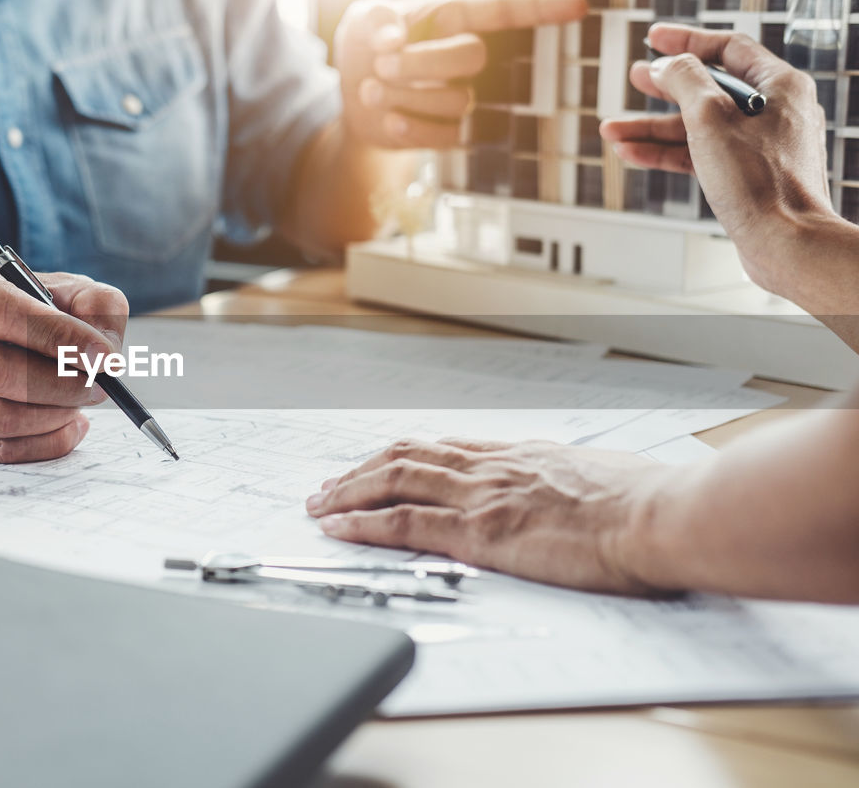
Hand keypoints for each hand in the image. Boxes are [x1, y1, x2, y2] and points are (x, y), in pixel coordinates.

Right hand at [0, 259, 127, 462]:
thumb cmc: (27, 311)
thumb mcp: (65, 290)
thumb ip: (95, 305)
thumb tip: (106, 353)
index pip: (0, 311)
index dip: (57, 336)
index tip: (103, 355)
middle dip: (60, 384)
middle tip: (99, 386)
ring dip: (53, 416)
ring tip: (81, 402)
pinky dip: (45, 443)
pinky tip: (69, 425)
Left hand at [305, 437, 673, 593]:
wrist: (663, 516)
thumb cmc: (648, 502)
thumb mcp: (602, 477)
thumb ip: (571, 480)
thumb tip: (573, 489)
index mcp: (522, 455)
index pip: (446, 448)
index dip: (404, 454)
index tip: (379, 462)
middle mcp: (492, 467)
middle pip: (407, 456)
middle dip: (361, 470)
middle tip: (330, 483)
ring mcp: (481, 496)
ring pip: (394, 480)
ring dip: (348, 492)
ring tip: (318, 503)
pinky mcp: (479, 532)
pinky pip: (404, 522)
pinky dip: (363, 524)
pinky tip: (338, 528)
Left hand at [335, 0, 585, 148]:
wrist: (351, 91)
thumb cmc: (367, 44)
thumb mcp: (363, 19)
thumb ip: (376, 18)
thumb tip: (392, 38)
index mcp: (454, 17)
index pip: (506, 10)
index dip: (542, 8)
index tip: (579, 6)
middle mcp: (466, 55)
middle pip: (474, 57)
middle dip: (424, 62)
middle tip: (382, 63)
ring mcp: (461, 95)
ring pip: (458, 100)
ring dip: (406, 95)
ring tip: (370, 87)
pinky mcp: (450, 131)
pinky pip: (448, 137)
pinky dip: (413, 129)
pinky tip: (389, 119)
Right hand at [601, 23, 848, 294]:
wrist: (785, 242)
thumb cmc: (760, 182)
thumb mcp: (710, 117)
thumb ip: (685, 81)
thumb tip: (666, 64)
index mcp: (778, 86)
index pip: (728, 48)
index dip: (686, 41)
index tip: (654, 39)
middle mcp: (773, 111)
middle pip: (709, 87)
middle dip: (664, 87)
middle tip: (635, 79)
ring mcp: (759, 145)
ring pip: (697, 126)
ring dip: (652, 128)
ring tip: (613, 129)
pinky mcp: (746, 175)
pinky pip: (700, 154)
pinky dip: (666, 153)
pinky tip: (633, 153)